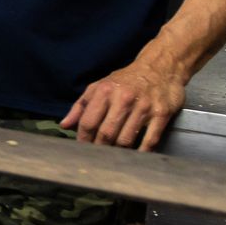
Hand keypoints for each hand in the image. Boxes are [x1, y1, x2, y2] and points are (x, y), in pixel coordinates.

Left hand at [61, 62, 185, 150]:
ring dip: (118, 152)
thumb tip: (64, 125)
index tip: (82, 148)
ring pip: (126, 140)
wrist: (160, 67)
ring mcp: (143, 107)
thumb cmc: (126, 80)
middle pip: (106, 134)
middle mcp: (123, 99)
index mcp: (105, 92)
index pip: (88, 122)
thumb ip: (80, 106)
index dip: (83, 139)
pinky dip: (141, 152)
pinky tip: (136, 156)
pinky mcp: (161, 114)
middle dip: (99, 148)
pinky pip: (150, 140)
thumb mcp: (99, 87)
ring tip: (114, 156)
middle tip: (97, 157)